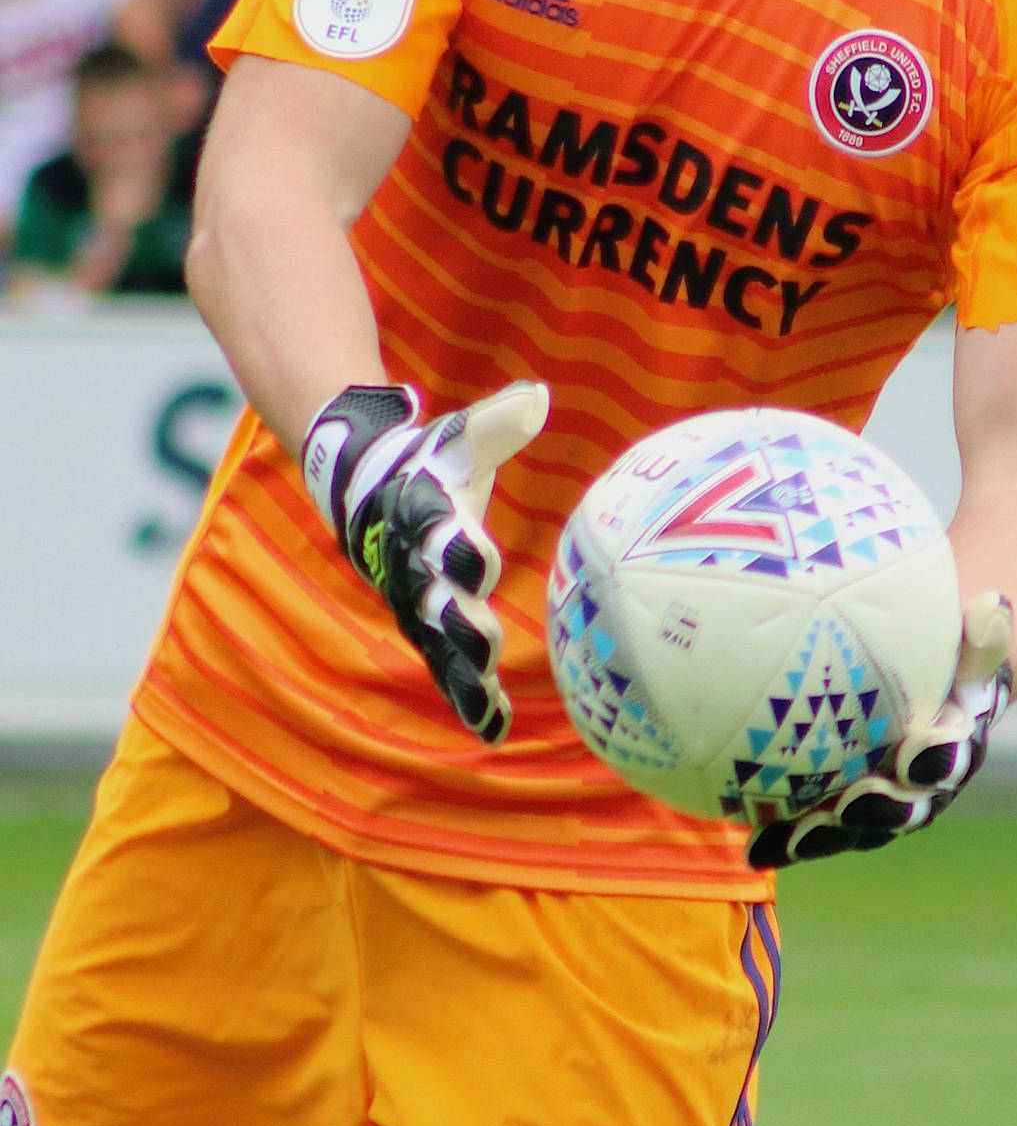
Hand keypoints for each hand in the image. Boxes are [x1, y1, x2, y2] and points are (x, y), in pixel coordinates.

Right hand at [303, 380, 549, 741]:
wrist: (369, 490)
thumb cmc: (431, 461)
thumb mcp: (460, 439)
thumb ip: (497, 423)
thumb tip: (537, 396)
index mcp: (422, 514)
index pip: (436, 530)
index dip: (456, 544)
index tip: (479, 556)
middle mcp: (414, 565)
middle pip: (435, 596)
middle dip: (459, 620)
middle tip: (484, 643)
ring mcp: (418, 602)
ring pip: (439, 644)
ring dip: (462, 672)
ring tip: (485, 703)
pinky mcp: (429, 627)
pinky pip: (448, 667)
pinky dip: (469, 696)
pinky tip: (494, 729)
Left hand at [747, 592, 1012, 868]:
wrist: (928, 682)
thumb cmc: (942, 654)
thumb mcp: (963, 639)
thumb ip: (978, 631)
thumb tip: (993, 604)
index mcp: (955, 744)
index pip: (951, 756)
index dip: (938, 760)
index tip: (918, 753)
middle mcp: (921, 785)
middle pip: (904, 806)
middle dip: (878, 809)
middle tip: (850, 804)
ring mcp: (880, 800)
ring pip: (857, 825)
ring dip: (827, 833)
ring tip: (792, 839)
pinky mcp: (840, 806)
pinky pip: (815, 823)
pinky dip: (788, 834)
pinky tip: (755, 843)